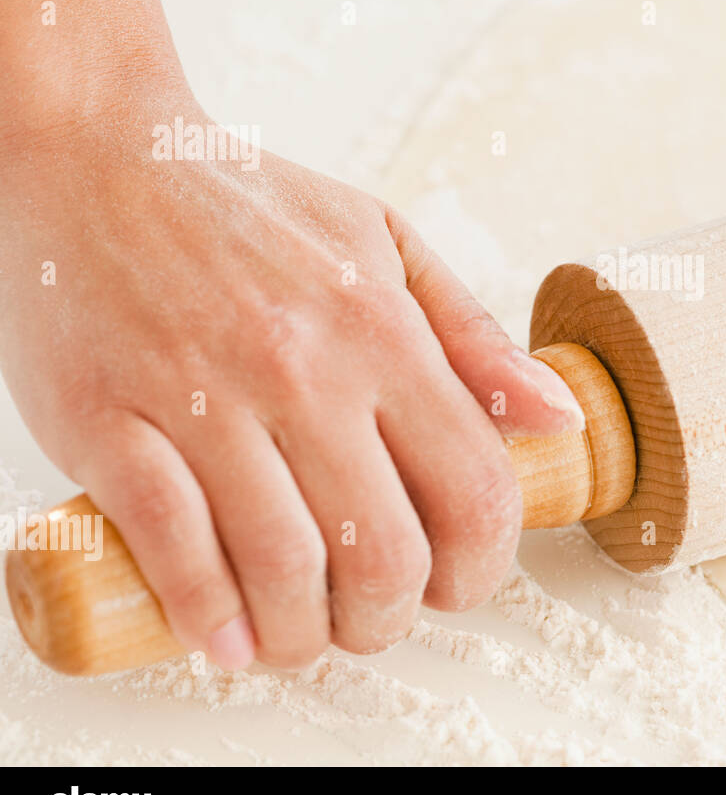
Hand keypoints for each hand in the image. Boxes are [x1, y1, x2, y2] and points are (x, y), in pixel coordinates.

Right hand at [0, 89, 582, 670]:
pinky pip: (174, 552)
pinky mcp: (110, 424)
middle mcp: (303, 370)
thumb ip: (473, 339)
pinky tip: (226, 637)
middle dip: (391, 617)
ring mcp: (203, 399)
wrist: (97, 156)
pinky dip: (207, 618)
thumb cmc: (248, 206)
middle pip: (385, 554)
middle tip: (374, 616)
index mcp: (381, 331)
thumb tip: (558, 419)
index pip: (474, 490)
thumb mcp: (386, 244)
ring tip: (301, 634)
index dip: (482, 567)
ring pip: (283, 570)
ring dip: (303, 637)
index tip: (459, 582)